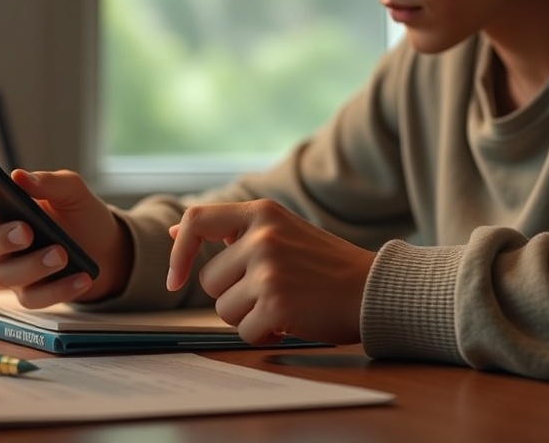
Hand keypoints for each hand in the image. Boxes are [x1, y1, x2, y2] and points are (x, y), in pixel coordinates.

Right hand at [0, 169, 131, 307]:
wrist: (106, 246)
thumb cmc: (79, 213)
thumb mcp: (72, 190)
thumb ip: (47, 182)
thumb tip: (19, 177)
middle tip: (26, 232)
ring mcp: (12, 269)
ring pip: (3, 275)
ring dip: (33, 265)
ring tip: (62, 254)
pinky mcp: (31, 293)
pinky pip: (33, 298)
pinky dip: (59, 289)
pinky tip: (81, 277)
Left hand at [167, 199, 375, 345]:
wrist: (373, 288)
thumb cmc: (324, 265)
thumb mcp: (280, 232)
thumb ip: (232, 232)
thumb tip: (176, 229)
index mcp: (262, 213)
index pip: (197, 221)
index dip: (179, 253)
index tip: (176, 279)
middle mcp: (262, 237)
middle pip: (210, 282)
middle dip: (234, 296)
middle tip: (271, 292)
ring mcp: (268, 270)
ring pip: (223, 310)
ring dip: (248, 316)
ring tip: (284, 304)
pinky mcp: (276, 303)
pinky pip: (245, 331)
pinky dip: (264, 335)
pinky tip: (289, 322)